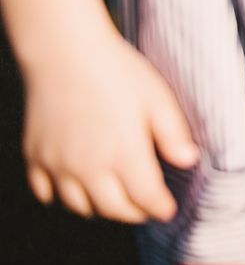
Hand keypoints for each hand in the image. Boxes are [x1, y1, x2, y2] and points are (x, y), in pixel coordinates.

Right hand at [23, 31, 198, 222]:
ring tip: (115, 197)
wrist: (66, 52)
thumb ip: (173, 133)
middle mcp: (88, 166)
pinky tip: (76, 185)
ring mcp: (58, 164)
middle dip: (134, 212)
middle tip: (145, 207)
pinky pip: (45, 193)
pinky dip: (61, 196)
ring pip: (79, 206)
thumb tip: (189, 160)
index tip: (168, 210)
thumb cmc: (117, 71)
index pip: (145, 198)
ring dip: (100, 208)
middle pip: (113, 209)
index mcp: (124, 153)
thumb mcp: (157, 97)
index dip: (160, 208)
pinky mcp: (35, 156)